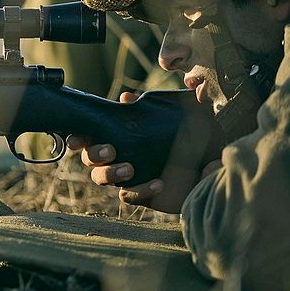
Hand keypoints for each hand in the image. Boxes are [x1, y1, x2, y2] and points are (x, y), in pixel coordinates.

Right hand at [67, 91, 213, 212]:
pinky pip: (127, 195)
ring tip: (129, 169)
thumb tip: (148, 95)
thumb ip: (174, 103)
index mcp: (121, 134)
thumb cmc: (192, 137)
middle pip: (89, 157)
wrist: (211, 165)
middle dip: (94, 154)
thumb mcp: (185, 116)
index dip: (78, 136)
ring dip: (109, 173)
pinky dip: (138, 190)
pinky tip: (158, 183)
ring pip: (100, 178)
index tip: (78, 137)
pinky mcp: (141, 194)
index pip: (90, 134)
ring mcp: (128, 176)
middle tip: (111, 150)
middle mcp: (119, 155)